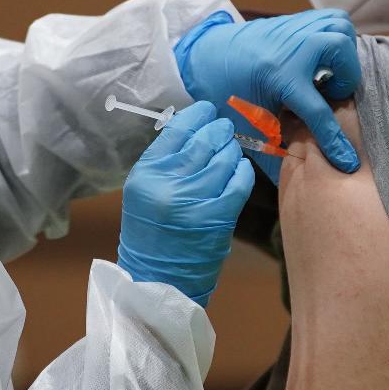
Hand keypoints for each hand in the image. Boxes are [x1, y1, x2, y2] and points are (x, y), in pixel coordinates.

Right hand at [116, 101, 255, 306]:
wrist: (157, 278)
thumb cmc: (152, 230)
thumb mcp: (146, 189)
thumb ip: (167, 158)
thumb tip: (197, 125)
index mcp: (147, 173)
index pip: (177, 129)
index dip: (197, 115)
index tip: (207, 111)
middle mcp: (170, 184)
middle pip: (204, 140)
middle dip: (219, 130)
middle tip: (224, 129)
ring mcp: (196, 201)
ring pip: (225, 157)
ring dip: (232, 149)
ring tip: (229, 152)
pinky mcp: (219, 217)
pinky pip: (240, 180)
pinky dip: (243, 170)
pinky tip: (239, 169)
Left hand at [173, 10, 360, 179]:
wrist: (208, 54)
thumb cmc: (225, 90)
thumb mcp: (245, 123)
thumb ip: (269, 151)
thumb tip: (289, 183)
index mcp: (279, 76)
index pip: (318, 112)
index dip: (335, 141)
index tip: (347, 162)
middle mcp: (292, 47)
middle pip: (341, 51)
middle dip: (345, 77)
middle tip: (329, 94)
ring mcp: (296, 28)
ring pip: (341, 28)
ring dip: (343, 53)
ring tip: (328, 74)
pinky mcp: (297, 19)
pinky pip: (332, 20)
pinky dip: (335, 38)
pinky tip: (321, 61)